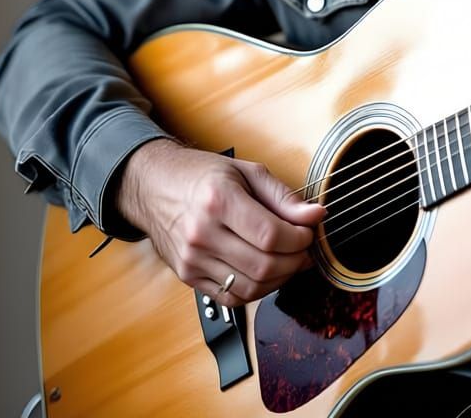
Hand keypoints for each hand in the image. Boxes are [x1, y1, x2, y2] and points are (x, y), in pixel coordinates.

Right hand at [115, 139, 325, 304]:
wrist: (154, 187)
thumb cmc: (202, 175)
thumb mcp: (247, 172)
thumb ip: (283, 197)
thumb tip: (315, 215)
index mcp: (218, 201)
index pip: (271, 235)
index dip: (300, 238)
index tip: (310, 230)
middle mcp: (201, 234)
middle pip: (264, 265)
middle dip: (296, 260)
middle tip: (305, 248)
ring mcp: (192, 260)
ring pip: (250, 287)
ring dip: (280, 278)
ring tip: (290, 260)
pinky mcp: (188, 277)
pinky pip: (231, 298)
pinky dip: (257, 290)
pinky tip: (267, 272)